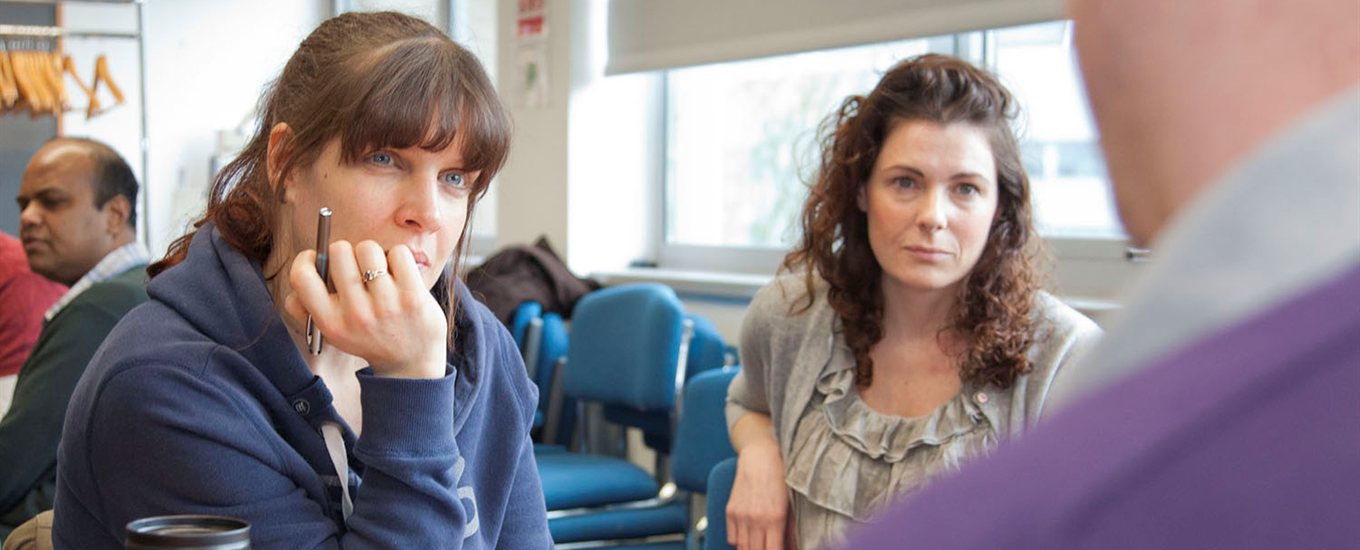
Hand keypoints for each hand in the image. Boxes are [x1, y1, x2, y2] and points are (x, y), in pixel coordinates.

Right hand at [285, 240, 446, 377]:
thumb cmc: (368, 336)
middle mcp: (357, 315)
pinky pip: (398, 252)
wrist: (413, 363)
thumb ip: (306, 306)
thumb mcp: (333, 332)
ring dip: (373, 254)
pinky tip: (399, 273)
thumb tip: (303, 270)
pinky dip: (397, 257)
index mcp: (331, 324)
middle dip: (346, 252)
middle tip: (355, 267)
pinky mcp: (413, 296)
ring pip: (368, 248)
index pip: (302, 277)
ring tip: (379, 270)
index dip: (306, 259)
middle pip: (339, 251)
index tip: (315, 257)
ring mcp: (386, 305)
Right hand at [728, 439, 790, 549]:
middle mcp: (756, 519)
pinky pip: (732, 538)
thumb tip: (795, 548)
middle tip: (769, 546)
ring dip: (751, 549)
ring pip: (742, 548)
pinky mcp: (730, 511)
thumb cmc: (779, 479)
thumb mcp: (790, 505)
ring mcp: (741, 516)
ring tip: (760, 544)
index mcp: (774, 519)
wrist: (759, 457)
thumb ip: (792, 531)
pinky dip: (740, 541)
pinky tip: (749, 536)